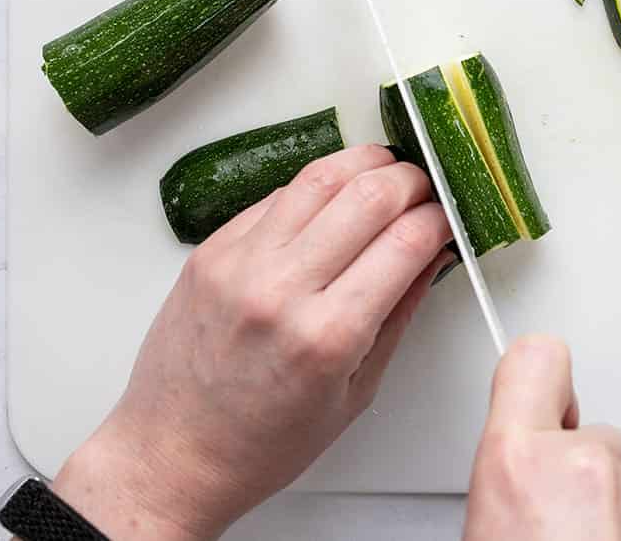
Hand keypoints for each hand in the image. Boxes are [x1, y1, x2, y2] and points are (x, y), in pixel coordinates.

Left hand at [51, 145, 452, 540]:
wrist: (172, 454)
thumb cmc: (265, 442)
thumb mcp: (356, 392)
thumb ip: (399, 314)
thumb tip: (434, 255)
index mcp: (328, 336)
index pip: (406, 241)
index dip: (440, 219)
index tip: (448, 219)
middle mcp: (282, 290)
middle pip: (369, 196)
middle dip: (412, 181)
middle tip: (425, 190)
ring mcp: (240, 264)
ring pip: (320, 177)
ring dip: (365, 164)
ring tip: (386, 171)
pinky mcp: (211, 250)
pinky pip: (276, 196)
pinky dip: (316, 186)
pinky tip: (334, 197)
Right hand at [464, 336, 620, 540]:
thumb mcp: (482, 529)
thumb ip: (510, 481)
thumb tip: (519, 487)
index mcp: (519, 464)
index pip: (536, 360)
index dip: (542, 383)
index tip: (548, 402)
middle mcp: (588, 468)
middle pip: (595, 437)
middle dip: (584, 478)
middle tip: (559, 534)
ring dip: (620, 519)